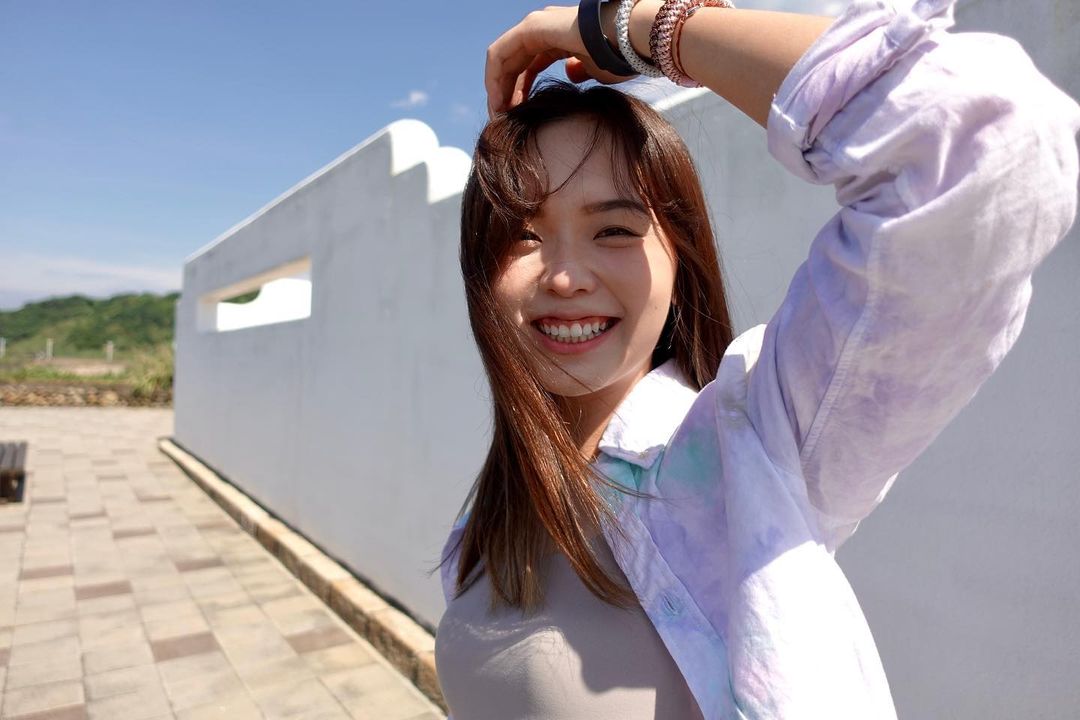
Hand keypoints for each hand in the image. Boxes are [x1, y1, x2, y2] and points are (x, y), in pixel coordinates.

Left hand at [485, 4, 638, 119]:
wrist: (628, 38)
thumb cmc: (618, 57)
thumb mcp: (596, 71)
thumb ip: (580, 72)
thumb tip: (570, 74)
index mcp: (558, 38)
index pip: (529, 66)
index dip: (519, 91)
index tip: (517, 117)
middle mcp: (543, 28)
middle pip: (514, 63)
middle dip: (505, 91)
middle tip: (503, 120)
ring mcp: (536, 24)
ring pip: (503, 59)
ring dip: (496, 87)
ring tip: (498, 115)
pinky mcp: (530, 27)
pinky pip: (500, 54)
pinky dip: (495, 78)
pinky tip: (499, 102)